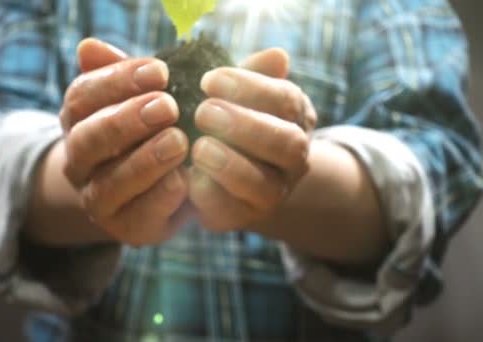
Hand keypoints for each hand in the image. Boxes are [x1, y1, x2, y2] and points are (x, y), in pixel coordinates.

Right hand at [59, 38, 189, 245]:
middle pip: (89, 139)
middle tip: (168, 106)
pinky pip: (138, 216)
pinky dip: (161, 197)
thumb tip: (89, 47)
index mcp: (79, 120)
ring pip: (109, 183)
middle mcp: (80, 162)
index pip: (83, 96)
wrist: (153, 190)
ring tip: (179, 142)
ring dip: (145, 161)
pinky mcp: (125, 229)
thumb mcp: (142, 99)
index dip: (117, 80)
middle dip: (127, 121)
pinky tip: (185, 179)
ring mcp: (98, 199)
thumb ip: (125, 76)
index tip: (160, 71)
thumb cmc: (151, 131)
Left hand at [188, 48, 317, 231]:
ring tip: (199, 147)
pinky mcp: (243, 217)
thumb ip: (255, 76)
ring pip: (264, 184)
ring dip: (230, 164)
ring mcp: (273, 192)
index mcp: (295, 118)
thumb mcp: (245, 94)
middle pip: (286, 143)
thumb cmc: (236, 121)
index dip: (250, 87)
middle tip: (203, 111)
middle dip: (245, 126)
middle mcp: (293, 158)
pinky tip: (188, 176)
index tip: (209, 80)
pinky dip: (210, 194)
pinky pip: (232, 211)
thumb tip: (277, 57)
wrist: (237, 176)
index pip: (285, 100)